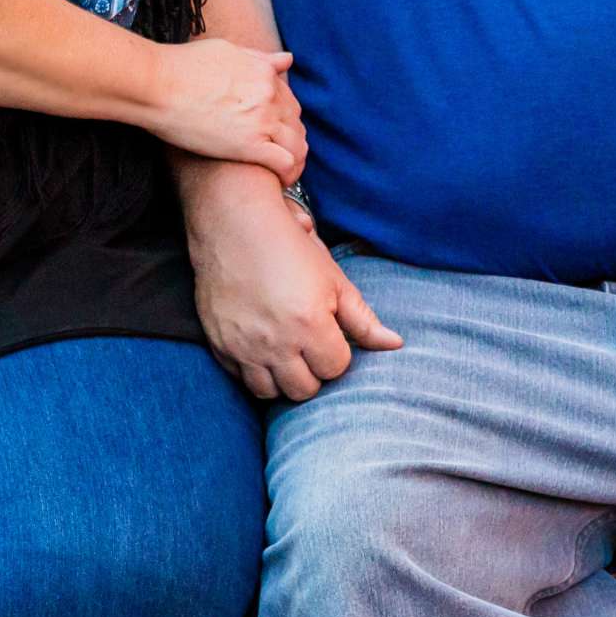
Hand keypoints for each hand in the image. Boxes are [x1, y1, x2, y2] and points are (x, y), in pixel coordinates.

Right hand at [141, 39, 306, 183]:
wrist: (157, 85)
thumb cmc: (182, 66)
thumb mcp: (227, 51)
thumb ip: (260, 58)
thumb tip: (287, 60)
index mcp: (264, 73)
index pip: (290, 99)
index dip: (284, 118)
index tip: (274, 129)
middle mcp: (269, 96)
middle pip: (296, 123)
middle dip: (290, 139)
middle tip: (276, 152)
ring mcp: (262, 121)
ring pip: (297, 145)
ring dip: (294, 159)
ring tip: (282, 171)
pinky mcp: (250, 146)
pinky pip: (285, 163)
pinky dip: (288, 174)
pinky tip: (279, 181)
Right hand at [182, 164, 399, 399]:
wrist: (233, 224)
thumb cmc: (288, 247)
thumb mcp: (334, 280)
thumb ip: (363, 320)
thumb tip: (395, 345)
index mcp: (310, 324)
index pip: (335, 368)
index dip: (336, 353)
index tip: (328, 333)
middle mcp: (276, 342)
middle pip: (304, 389)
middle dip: (312, 371)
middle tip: (308, 346)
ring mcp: (244, 346)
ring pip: (270, 392)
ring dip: (282, 378)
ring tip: (285, 352)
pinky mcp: (220, 344)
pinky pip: (241, 379)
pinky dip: (253, 371)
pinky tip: (260, 347)